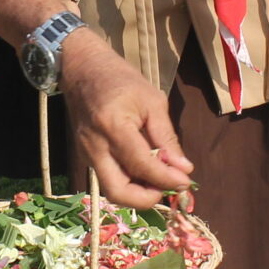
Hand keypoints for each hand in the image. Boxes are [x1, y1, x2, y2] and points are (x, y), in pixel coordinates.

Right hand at [58, 33, 192, 208]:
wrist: (82, 69)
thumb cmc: (121, 79)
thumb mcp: (152, 101)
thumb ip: (167, 138)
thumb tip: (184, 169)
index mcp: (113, 126)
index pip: (142, 166)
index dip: (166, 180)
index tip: (185, 183)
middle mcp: (95, 146)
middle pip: (118, 192)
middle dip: (147, 199)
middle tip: (168, 189)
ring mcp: (87, 153)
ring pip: (112, 190)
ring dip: (138, 193)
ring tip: (159, 180)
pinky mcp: (85, 156)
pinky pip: (109, 178)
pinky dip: (129, 181)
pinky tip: (145, 170)